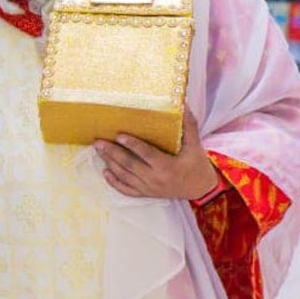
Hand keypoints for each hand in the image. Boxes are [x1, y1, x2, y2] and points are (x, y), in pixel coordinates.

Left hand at [95, 110, 219, 200]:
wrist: (201, 189)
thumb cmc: (197, 165)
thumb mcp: (195, 146)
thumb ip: (188, 126)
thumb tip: (183, 104)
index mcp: (167, 166)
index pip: (146, 154)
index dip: (132, 145)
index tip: (119, 135)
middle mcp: (155, 179)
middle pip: (129, 165)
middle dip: (112, 153)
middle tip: (98, 142)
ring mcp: (149, 188)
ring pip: (125, 176)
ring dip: (110, 163)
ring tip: (98, 150)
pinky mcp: (146, 194)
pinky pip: (127, 190)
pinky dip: (114, 182)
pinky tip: (105, 172)